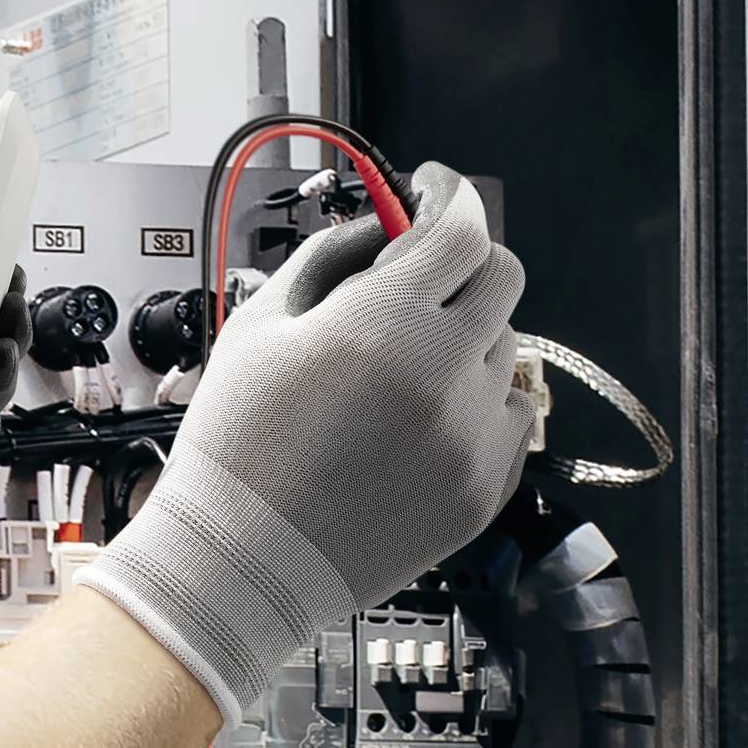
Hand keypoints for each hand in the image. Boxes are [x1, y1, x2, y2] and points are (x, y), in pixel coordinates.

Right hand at [77, 164, 531, 723]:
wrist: (247, 558)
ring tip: (398, 363)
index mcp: (384, 324)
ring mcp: (474, 436)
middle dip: (464, 259)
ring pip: (505, 347)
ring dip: (464, 333)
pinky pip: (508, 415)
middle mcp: (445, 374)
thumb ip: (328, 259)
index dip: (446, 195)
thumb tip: (376, 226)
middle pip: (503, 277)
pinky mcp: (486, 487)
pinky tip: (417, 415)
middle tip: (419, 270)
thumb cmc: (239, 442)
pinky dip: (474, 399)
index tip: (429, 189)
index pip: (459, 227)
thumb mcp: (261, 325)